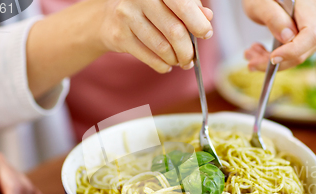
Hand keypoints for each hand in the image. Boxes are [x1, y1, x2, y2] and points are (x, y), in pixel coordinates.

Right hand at [99, 0, 213, 72]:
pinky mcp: (119, 36)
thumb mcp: (170, 1)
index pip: (183, 6)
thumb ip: (191, 7)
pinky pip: (149, 58)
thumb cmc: (148, 7)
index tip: (206, 34)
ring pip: (163, 48)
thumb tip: (207, 18)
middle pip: (174, 31)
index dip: (198, 24)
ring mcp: (127, 16)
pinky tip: (166, 64)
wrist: (109, 16)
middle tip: (191, 58)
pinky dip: (163, 66)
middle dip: (188, 50)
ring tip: (180, 61)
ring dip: (176, 60)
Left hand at [243, 0, 315, 70]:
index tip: (273, 57)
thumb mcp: (260, 3)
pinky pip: (292, 54)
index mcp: (308, 4)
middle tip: (252, 61)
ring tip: (251, 53)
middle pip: (304, 49)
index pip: (311, 33)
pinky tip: (258, 52)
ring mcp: (313, 28)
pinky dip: (273, 57)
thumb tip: (288, 37)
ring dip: (271, 60)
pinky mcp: (304, 38)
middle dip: (278, 61)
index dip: (294, 50)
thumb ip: (273, 17)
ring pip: (297, 55)